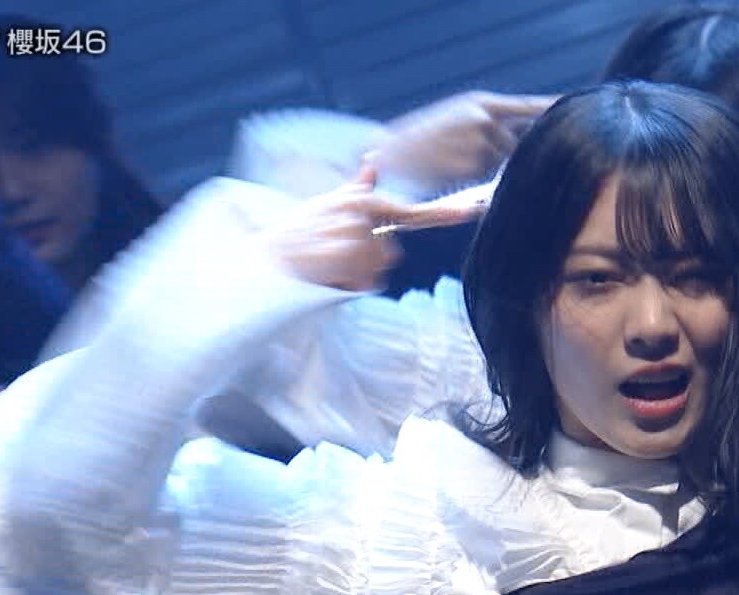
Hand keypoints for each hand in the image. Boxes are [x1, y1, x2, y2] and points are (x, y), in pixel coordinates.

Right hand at [254, 162, 479, 289]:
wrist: (263, 257)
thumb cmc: (294, 234)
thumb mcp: (324, 206)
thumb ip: (355, 190)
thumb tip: (371, 164)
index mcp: (359, 199)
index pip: (410, 209)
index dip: (445, 212)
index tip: (475, 209)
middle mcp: (360, 212)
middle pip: (390, 252)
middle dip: (366, 261)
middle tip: (331, 257)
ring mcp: (355, 234)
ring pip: (377, 268)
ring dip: (354, 275)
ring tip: (325, 264)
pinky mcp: (348, 256)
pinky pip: (365, 282)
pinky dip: (347, 285)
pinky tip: (324, 274)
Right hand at [374, 91, 556, 197]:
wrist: (385, 156)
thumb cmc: (422, 143)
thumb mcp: (457, 120)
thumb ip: (490, 128)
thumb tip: (526, 144)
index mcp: (483, 104)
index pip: (532, 108)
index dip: (555, 113)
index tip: (578, 116)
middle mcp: (487, 122)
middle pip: (527, 141)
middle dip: (530, 153)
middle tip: (533, 163)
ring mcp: (480, 147)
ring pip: (512, 166)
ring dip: (510, 175)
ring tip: (477, 178)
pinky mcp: (472, 173)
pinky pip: (496, 185)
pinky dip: (493, 190)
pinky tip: (469, 188)